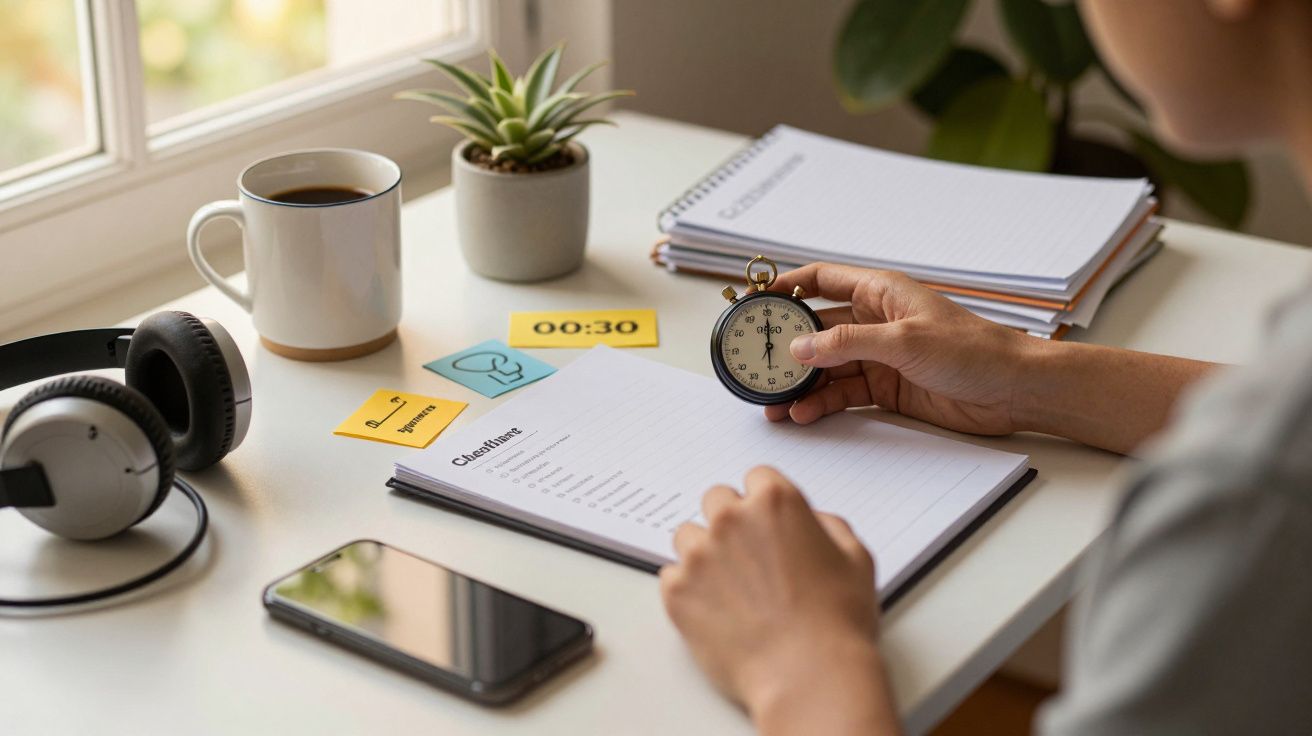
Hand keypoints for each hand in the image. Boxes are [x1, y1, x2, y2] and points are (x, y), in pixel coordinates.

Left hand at [661, 467, 899, 734]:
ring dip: (705, 553)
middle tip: (749, 558)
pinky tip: (716, 612)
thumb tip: (811, 521)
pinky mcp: (676, 591)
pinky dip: (689, 590)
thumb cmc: (838, 622)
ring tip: (730, 589)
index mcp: (775, 502)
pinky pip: (672, 577)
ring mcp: (698, 554)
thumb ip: (829, 525)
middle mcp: (731, 519)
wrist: (808, 676)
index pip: (757, 478)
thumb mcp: (856, 559)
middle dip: (731, 522)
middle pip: (717, 500)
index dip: (765, 503)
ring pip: (688, 536)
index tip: (767, 524)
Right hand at [765, 263, 1032, 435]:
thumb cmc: (974, 350)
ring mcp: (880, 356)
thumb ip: (847, 342)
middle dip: (786, 347)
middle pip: (817, 329)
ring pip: (827, 366)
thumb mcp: (904, 340)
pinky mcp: (888, 388)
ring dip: (801, 383)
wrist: (1014, 390)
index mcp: (881, 292)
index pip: (822, 280)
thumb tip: (801, 347)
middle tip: (756, 364)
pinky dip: (823, 403)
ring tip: (773, 402)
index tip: (755, 298)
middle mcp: (876, 321)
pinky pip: (844, 393)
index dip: (786, 286)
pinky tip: (804, 413)